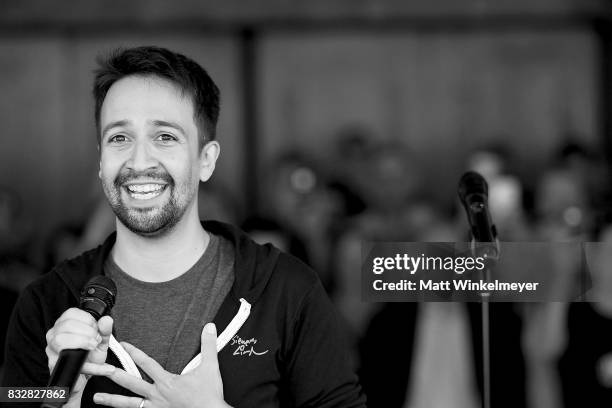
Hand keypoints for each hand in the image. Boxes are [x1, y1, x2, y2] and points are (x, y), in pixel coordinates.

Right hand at [45, 308, 114, 406]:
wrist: (84, 378)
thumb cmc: (90, 357)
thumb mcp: (101, 341)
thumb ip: (105, 330)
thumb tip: (106, 320)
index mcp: (65, 325)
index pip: (71, 314)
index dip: (87, 320)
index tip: (96, 329)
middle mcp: (54, 335)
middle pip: (65, 326)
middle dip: (86, 332)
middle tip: (96, 340)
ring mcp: (51, 351)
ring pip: (60, 340)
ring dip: (82, 343)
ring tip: (94, 348)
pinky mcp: (54, 366)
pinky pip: (69, 363)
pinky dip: (92, 367)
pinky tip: (105, 368)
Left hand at [94, 323, 230, 407]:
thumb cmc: (209, 395)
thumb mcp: (210, 367)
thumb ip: (209, 345)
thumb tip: (209, 327)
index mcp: (167, 381)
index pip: (147, 363)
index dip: (134, 353)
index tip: (123, 345)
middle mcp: (157, 394)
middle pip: (131, 383)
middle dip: (114, 375)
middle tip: (100, 370)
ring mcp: (156, 407)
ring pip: (129, 403)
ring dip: (112, 400)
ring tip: (97, 398)